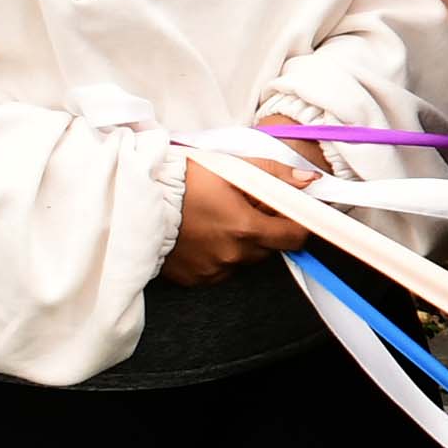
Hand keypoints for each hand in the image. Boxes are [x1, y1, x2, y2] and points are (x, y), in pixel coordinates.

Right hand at [162, 147, 320, 286]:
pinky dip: (219, 255)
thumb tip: (309, 180)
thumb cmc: (183, 180)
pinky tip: (202, 236)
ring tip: (217, 220)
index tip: (288, 212)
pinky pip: (221, 269)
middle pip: (269, 248)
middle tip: (243, 207)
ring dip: (241, 243)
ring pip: (245, 259)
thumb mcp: (233, 168)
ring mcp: (213, 270)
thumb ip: (275, 174)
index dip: (297, 223)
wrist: (138, 200)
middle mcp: (233, 255)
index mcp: (246, 228)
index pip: (294, 237)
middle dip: (264, 229)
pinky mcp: (196, 279)